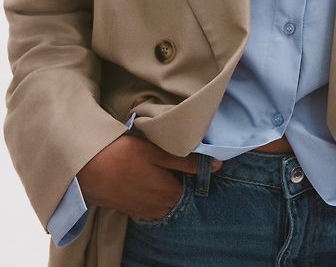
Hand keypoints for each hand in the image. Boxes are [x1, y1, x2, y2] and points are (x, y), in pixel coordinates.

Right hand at [77, 134, 222, 220]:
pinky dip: (153, 195)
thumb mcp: (158, 153)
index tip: (194, 162)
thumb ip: (188, 162)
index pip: (194, 191)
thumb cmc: (124, 155)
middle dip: (181, 184)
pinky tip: (146, 179)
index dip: (196, 177)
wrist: (86, 168)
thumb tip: (218, 165)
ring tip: (160, 170)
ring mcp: (142, 212)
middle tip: (176, 164)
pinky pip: (149, 206)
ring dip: (166, 190)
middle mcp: (158, 209)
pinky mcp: (129, 210)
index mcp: (170, 195)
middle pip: (179, 199)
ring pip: (164, 204)